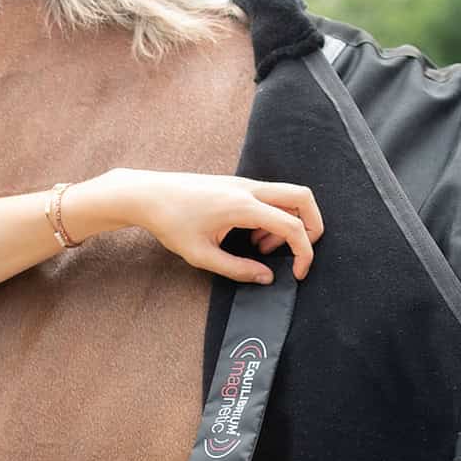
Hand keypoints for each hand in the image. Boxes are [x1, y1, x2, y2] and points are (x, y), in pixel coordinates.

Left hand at [93, 168, 323, 282]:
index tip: (297, 273)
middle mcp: (249, 189)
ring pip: (288, 196)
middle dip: (312, 227)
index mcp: (242, 206)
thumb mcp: (201, 255)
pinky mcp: (237, 184)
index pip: (292, 225)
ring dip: (288, 223)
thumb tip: (266, 278)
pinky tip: (250, 236)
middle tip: (296, 254)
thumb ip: (236, 268)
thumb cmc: (170, 223)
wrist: (148, 194)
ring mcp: (244, 183)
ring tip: (260, 248)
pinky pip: (270, 197)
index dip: (303, 252)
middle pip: (303, 197)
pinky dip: (273, 216)